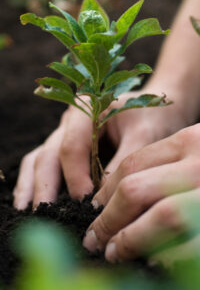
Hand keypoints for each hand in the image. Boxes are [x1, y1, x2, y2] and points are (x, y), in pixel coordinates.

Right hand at [13, 86, 187, 209]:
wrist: (152, 109)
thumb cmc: (150, 117)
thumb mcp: (144, 135)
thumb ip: (123, 163)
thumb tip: (102, 202)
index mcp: (86, 109)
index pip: (72, 146)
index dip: (75, 176)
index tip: (85, 202)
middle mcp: (70, 122)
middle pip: (50, 154)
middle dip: (45, 185)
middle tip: (43, 213)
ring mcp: (65, 134)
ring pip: (41, 158)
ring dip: (33, 185)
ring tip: (26, 210)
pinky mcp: (68, 148)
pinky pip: (45, 163)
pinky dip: (36, 181)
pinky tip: (30, 200)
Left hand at [83, 124, 199, 264]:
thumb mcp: (196, 152)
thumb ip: (166, 167)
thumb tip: (119, 197)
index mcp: (191, 140)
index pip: (132, 165)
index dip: (105, 192)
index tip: (93, 210)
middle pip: (137, 190)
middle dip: (108, 219)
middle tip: (94, 238)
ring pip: (164, 216)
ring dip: (132, 239)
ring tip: (114, 252)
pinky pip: (193, 243)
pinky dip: (171, 255)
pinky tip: (154, 261)